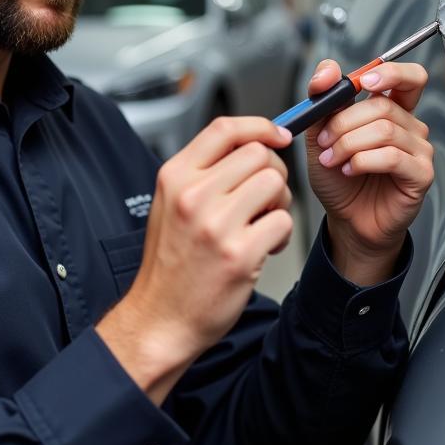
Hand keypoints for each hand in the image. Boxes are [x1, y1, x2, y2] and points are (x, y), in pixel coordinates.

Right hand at [96, 117, 292, 403]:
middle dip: (273, 174)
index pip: (225, 128)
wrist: (160, 318)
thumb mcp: (170, 204)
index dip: (260, 126)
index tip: (277, 135)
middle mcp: (192, 195)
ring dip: (280, 204)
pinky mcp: (239, 253)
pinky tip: (263, 248)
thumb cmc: (170, 265)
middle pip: (258, 155)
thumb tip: (250, 144)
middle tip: (265, 199)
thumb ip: (202, 173)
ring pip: (275, 184)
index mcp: (174, 176)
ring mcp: (215, 224)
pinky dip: (281, 235)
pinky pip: (283, 221)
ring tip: (262, 225)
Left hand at [306, 59, 432, 284]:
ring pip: (384, 130)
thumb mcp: (320, 134)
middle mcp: (409, 126)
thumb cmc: (339, 178)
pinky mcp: (420, 174)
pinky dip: (362, 162)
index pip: (407, 77)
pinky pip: (391, 157)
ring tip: (333, 160)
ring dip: (349, 144)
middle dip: (344, 123)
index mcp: (391, 110)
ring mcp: (418, 150)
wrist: (346, 219)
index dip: (389, 72)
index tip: (361, 82)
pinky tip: (350, 171)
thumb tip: (328, 69)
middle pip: (382, 106)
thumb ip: (322, 100)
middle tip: (325, 142)